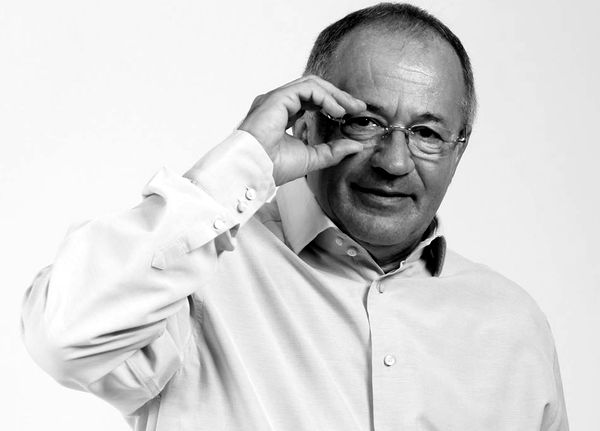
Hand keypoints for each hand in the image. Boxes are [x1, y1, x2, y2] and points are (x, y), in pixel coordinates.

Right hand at [238, 75, 365, 185]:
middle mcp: (278, 104)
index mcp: (283, 115)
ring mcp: (276, 99)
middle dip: (339, 96)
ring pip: (312, 84)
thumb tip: (356, 146)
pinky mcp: (277, 98)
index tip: (353, 113)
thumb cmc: (273, 167)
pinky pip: (307, 89)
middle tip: (359, 107)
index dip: (334, 104)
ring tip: (351, 108)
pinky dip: (325, 97)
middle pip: (314, 89)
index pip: (312, 101)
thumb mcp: (312, 158)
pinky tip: (337, 110)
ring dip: (334, 94)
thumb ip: (333, 151)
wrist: (254, 171)